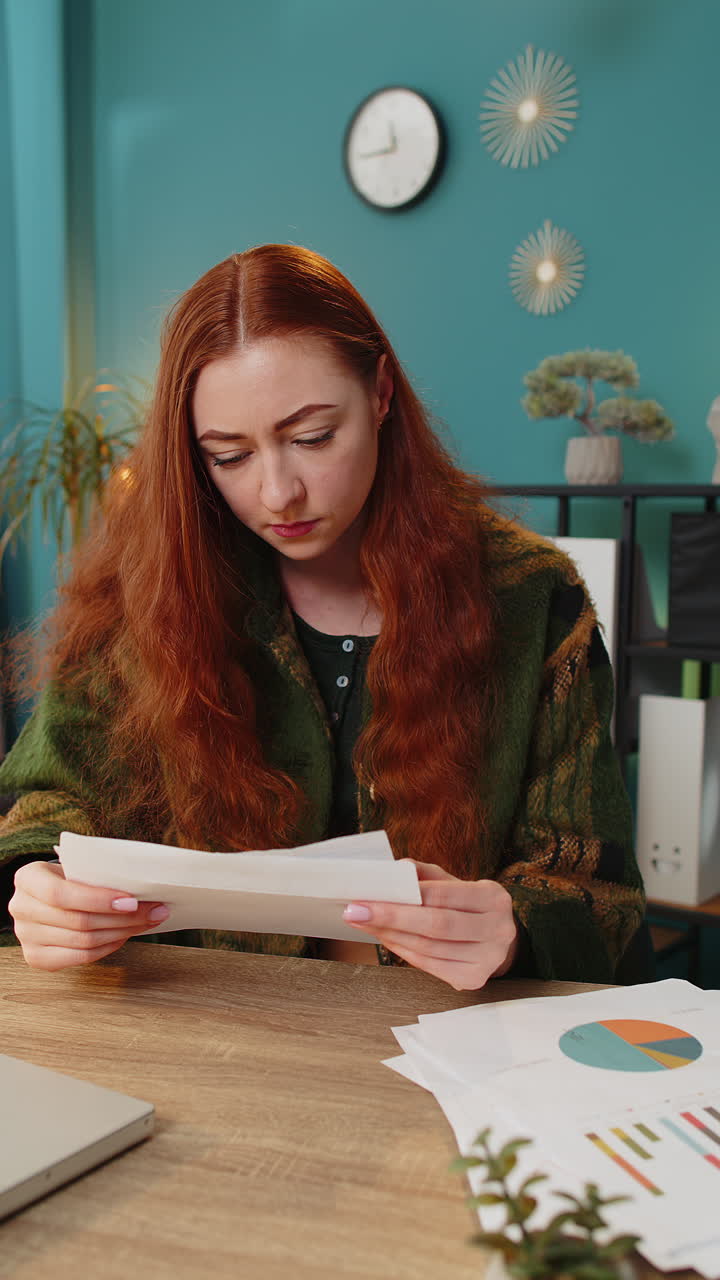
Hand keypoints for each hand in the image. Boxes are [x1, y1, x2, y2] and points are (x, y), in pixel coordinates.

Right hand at [9, 861, 169, 970]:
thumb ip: (101, 874)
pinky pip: (80, 957)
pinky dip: (108, 947)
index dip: (98, 900)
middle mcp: (20, 907)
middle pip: (78, 921)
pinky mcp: (37, 958)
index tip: (133, 900)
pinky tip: (125, 935)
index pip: (61, 894)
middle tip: (156, 911)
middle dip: (123, 918)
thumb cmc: (70, 876)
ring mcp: (26, 936)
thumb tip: (148, 888)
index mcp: (28, 878)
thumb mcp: (78, 866)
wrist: (48, 895)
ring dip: (122, 932)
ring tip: (148, 921)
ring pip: (83, 941)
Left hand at [342, 861, 518, 990]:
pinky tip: (387, 939)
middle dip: (391, 917)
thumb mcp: (453, 883)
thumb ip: (424, 875)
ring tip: (365, 923)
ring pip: (429, 947)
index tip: (369, 893)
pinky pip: (429, 965)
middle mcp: (497, 928)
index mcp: (493, 897)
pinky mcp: (473, 978)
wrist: (495, 939)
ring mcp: (487, 958)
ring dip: (391, 935)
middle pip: (436, 925)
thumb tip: (391, 871)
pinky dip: (403, 951)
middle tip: (356, 911)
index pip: (443, 895)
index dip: (405, 895)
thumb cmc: (467, 907)